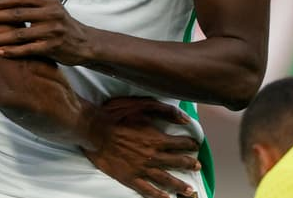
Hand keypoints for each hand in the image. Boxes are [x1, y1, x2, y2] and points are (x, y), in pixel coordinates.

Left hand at [0, 0, 90, 64]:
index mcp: (46, 0)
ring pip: (20, 34)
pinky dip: (12, 52)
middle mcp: (50, 14)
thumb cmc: (60, 18)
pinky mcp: (52, 47)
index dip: (0, 2)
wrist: (82, 42)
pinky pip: (28, 50)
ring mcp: (52, 31)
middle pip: (17, 15)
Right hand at [84, 97, 200, 197]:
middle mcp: (153, 156)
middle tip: (198, 167)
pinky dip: (159, 196)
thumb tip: (185, 118)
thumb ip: (165, 110)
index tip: (195, 145)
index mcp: (157, 138)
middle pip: (177, 162)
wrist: (94, 130)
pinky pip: (148, 190)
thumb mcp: (142, 104)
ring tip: (191, 191)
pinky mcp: (130, 178)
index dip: (190, 144)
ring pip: (166, 180)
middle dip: (189, 164)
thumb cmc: (116, 115)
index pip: (180, 143)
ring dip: (181, 186)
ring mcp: (142, 168)